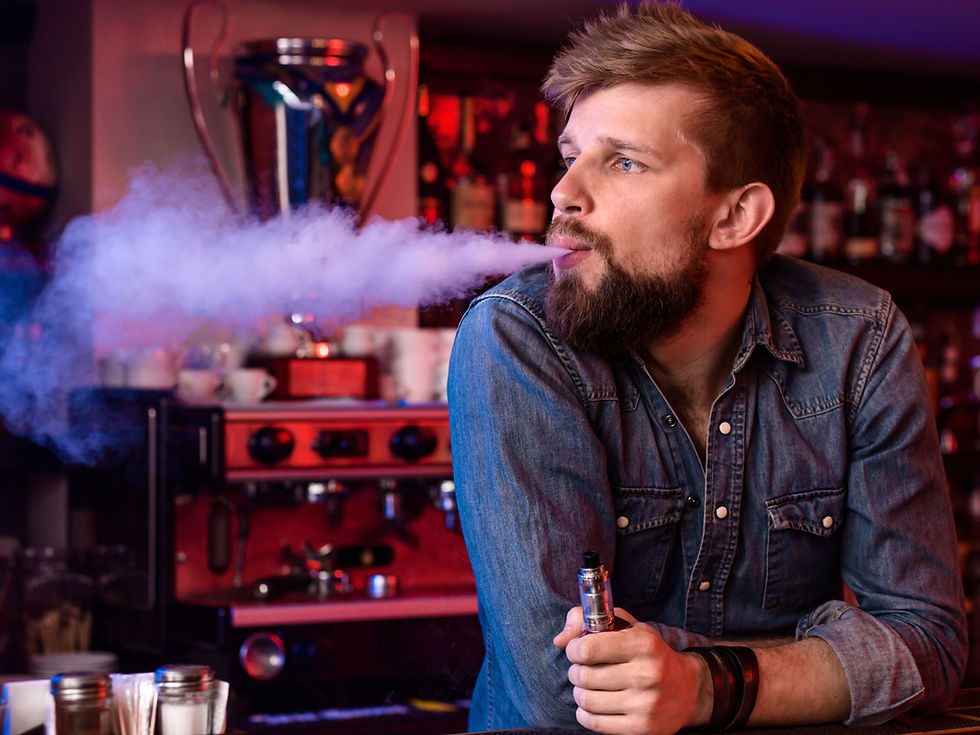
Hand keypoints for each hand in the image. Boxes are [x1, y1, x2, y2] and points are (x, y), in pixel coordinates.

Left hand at [554, 606, 706, 734]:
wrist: (687, 690)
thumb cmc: (649, 654)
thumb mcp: (628, 627)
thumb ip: (589, 620)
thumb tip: (560, 640)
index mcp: (642, 644)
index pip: (588, 649)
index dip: (573, 649)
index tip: (576, 650)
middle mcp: (646, 674)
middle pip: (584, 676)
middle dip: (575, 672)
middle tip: (582, 670)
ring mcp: (645, 704)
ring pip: (587, 701)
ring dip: (579, 693)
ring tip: (587, 687)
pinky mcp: (642, 728)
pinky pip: (596, 723)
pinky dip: (585, 714)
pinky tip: (592, 705)